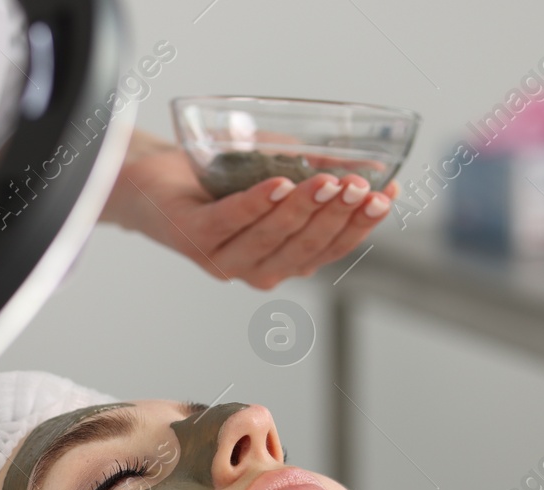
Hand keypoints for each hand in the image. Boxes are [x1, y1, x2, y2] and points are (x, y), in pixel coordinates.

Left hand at [100, 131, 399, 289]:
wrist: (157, 178)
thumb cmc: (223, 179)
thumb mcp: (283, 170)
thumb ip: (322, 173)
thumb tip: (374, 165)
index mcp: (285, 260)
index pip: (331, 249)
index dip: (361, 225)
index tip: (386, 195)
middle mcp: (257, 269)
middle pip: (304, 247)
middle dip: (335, 216)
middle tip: (357, 186)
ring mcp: (223, 259)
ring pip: (270, 239)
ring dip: (302, 210)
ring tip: (326, 181)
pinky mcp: (192, 240)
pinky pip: (230, 223)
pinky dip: (256, 204)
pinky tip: (278, 185)